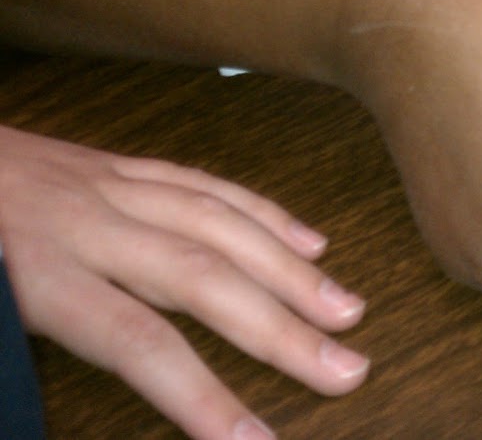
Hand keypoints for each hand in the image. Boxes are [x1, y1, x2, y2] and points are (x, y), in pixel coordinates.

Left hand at [0, 125, 367, 439]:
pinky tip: (308, 242)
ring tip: (347, 314)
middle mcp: (85, 223)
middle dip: (281, 330)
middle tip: (348, 372)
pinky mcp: (112, 164)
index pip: (137, 343)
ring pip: (217, 225)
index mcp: (34, 269)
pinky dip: (262, 213)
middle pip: (202, 280)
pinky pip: (201, 183)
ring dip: (291, 272)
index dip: (201, 396)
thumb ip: (2, 346)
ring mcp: (105, 185)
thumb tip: (29, 414)